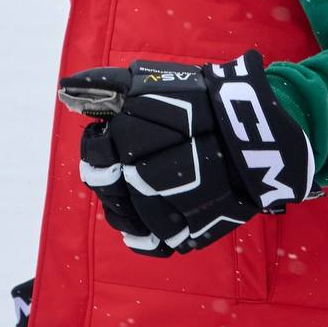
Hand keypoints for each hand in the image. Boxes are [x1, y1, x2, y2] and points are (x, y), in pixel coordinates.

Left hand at [60, 51, 319, 255]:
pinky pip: (149, 243)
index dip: (99, 143)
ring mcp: (165, 211)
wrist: (262, 136)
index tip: (112, 134)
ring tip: (140, 184)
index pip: (96, 152)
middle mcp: (144, 180)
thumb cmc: (205, 103)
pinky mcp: (186, 234)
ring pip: (124, 216)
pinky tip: (145, 216)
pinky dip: (142, 232)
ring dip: (123, 201)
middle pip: (108, 185)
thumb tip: (65, 89)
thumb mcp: (155, 83)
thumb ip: (108, 86)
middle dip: (112, 171)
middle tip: (132, 159)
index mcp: (132, 140)